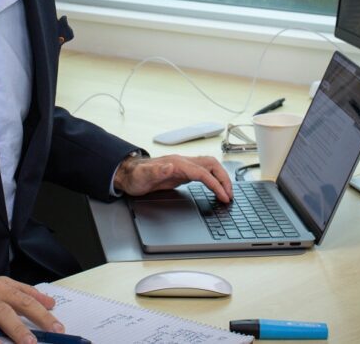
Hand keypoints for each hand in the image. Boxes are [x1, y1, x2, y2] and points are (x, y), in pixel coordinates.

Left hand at [114, 154, 231, 202]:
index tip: (223, 196)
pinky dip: (214, 180)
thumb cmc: (135, 176)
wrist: (129, 174)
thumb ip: (157, 171)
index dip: (215, 184)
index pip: (203, 172)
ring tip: (227, 192)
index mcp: (177, 163)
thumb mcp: (143, 176)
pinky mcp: (183, 172)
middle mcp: (183, 162)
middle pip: (212, 165)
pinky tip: (216, 188)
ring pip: (210, 167)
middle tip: (230, 195)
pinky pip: (204, 173)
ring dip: (221, 178)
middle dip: (224, 179)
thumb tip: (170, 166)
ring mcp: (184, 166)